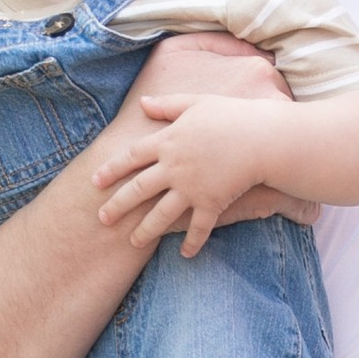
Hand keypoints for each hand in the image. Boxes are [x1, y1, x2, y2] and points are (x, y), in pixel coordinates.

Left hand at [94, 90, 303, 254]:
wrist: (262, 138)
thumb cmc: (231, 115)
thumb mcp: (196, 102)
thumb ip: (167, 105)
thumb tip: (143, 103)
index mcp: (167, 141)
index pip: (131, 157)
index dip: (112, 169)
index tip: (96, 181)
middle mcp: (173, 167)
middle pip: (138, 189)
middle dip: (118, 205)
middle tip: (102, 219)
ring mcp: (191, 188)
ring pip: (161, 214)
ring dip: (145, 230)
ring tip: (133, 242)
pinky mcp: (211, 203)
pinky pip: (198, 228)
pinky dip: (192, 242)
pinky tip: (185, 255)